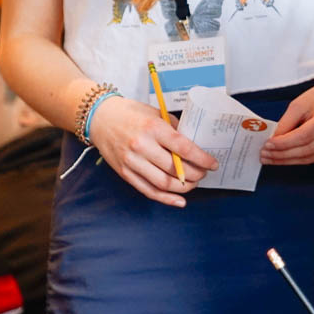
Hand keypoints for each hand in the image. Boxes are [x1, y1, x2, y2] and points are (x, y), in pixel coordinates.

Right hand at [87, 96, 217, 207]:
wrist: (100, 118)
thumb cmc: (131, 114)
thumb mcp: (156, 113)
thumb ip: (175, 129)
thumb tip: (195, 146)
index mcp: (153, 127)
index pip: (183, 148)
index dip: (202, 159)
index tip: (213, 164)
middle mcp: (142, 145)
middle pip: (175, 169)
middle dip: (195, 175)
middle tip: (204, 173)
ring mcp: (131, 161)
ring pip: (163, 183)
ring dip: (183, 187)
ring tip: (194, 184)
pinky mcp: (124, 173)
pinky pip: (148, 190)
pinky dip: (166, 198)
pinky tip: (179, 200)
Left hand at [259, 80, 313, 166]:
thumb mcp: (299, 104)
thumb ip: (286, 123)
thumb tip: (273, 143)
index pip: (304, 136)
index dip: (284, 144)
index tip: (267, 145)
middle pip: (307, 150)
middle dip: (283, 155)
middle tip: (265, 155)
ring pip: (311, 158)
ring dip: (289, 160)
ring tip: (271, 158)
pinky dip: (300, 160)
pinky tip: (286, 158)